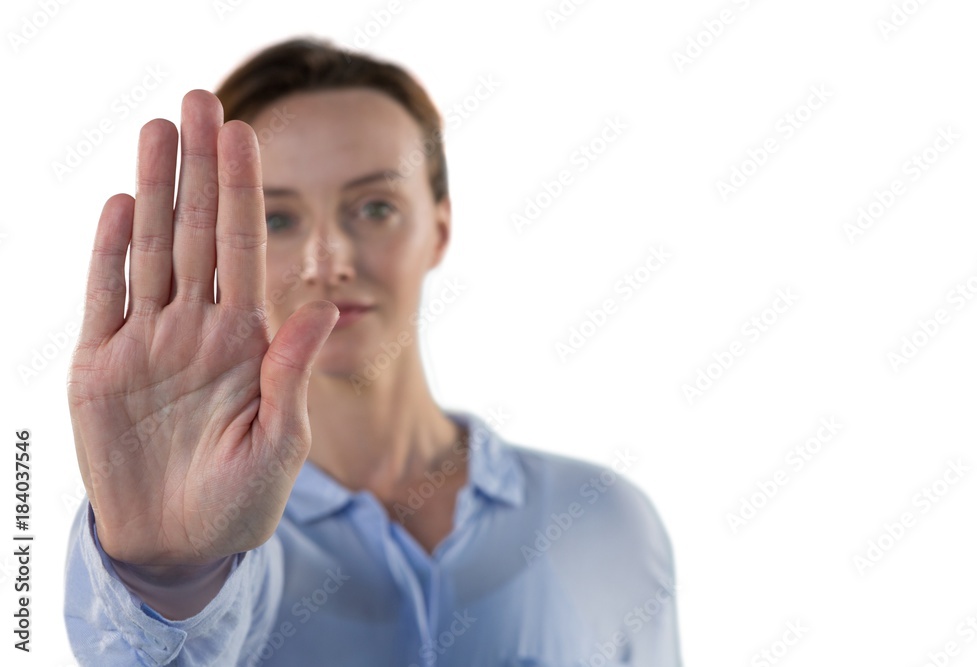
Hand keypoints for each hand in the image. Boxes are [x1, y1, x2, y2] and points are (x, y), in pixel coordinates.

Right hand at [67, 89, 338, 566]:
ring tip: (157, 130)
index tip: (247, 132)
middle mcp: (198, 327)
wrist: (179, 544)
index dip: (244, 191)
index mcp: (247, 340)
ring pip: (150, 249)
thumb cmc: (242, 500)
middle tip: (200, 99)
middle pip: (197, 232)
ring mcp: (148, 341)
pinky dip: (108, 252)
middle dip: (199, 168)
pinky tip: (119, 204)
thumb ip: (292, 373)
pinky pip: (105, 297)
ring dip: (153, 190)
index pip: (246, 249)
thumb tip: (322, 309)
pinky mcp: (101, 366)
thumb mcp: (280, 441)